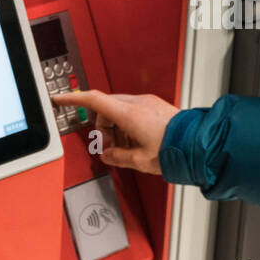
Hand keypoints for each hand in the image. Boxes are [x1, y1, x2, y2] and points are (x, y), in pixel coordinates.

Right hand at [50, 90, 178, 175]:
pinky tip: (136, 142)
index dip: (73, 99)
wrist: (199, 145)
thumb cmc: (175, 150)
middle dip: (102, 128)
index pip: (93, 100)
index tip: (60, 99)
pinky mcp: (157, 107)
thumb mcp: (139, 161)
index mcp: (128, 114)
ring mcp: (148, 103)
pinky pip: (134, 112)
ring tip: (126, 148)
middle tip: (109, 147)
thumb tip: (109, 155)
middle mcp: (138, 104)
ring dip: (116, 128)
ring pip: (119, 111)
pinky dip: (128, 125)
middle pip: (106, 109)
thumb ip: (117, 157)